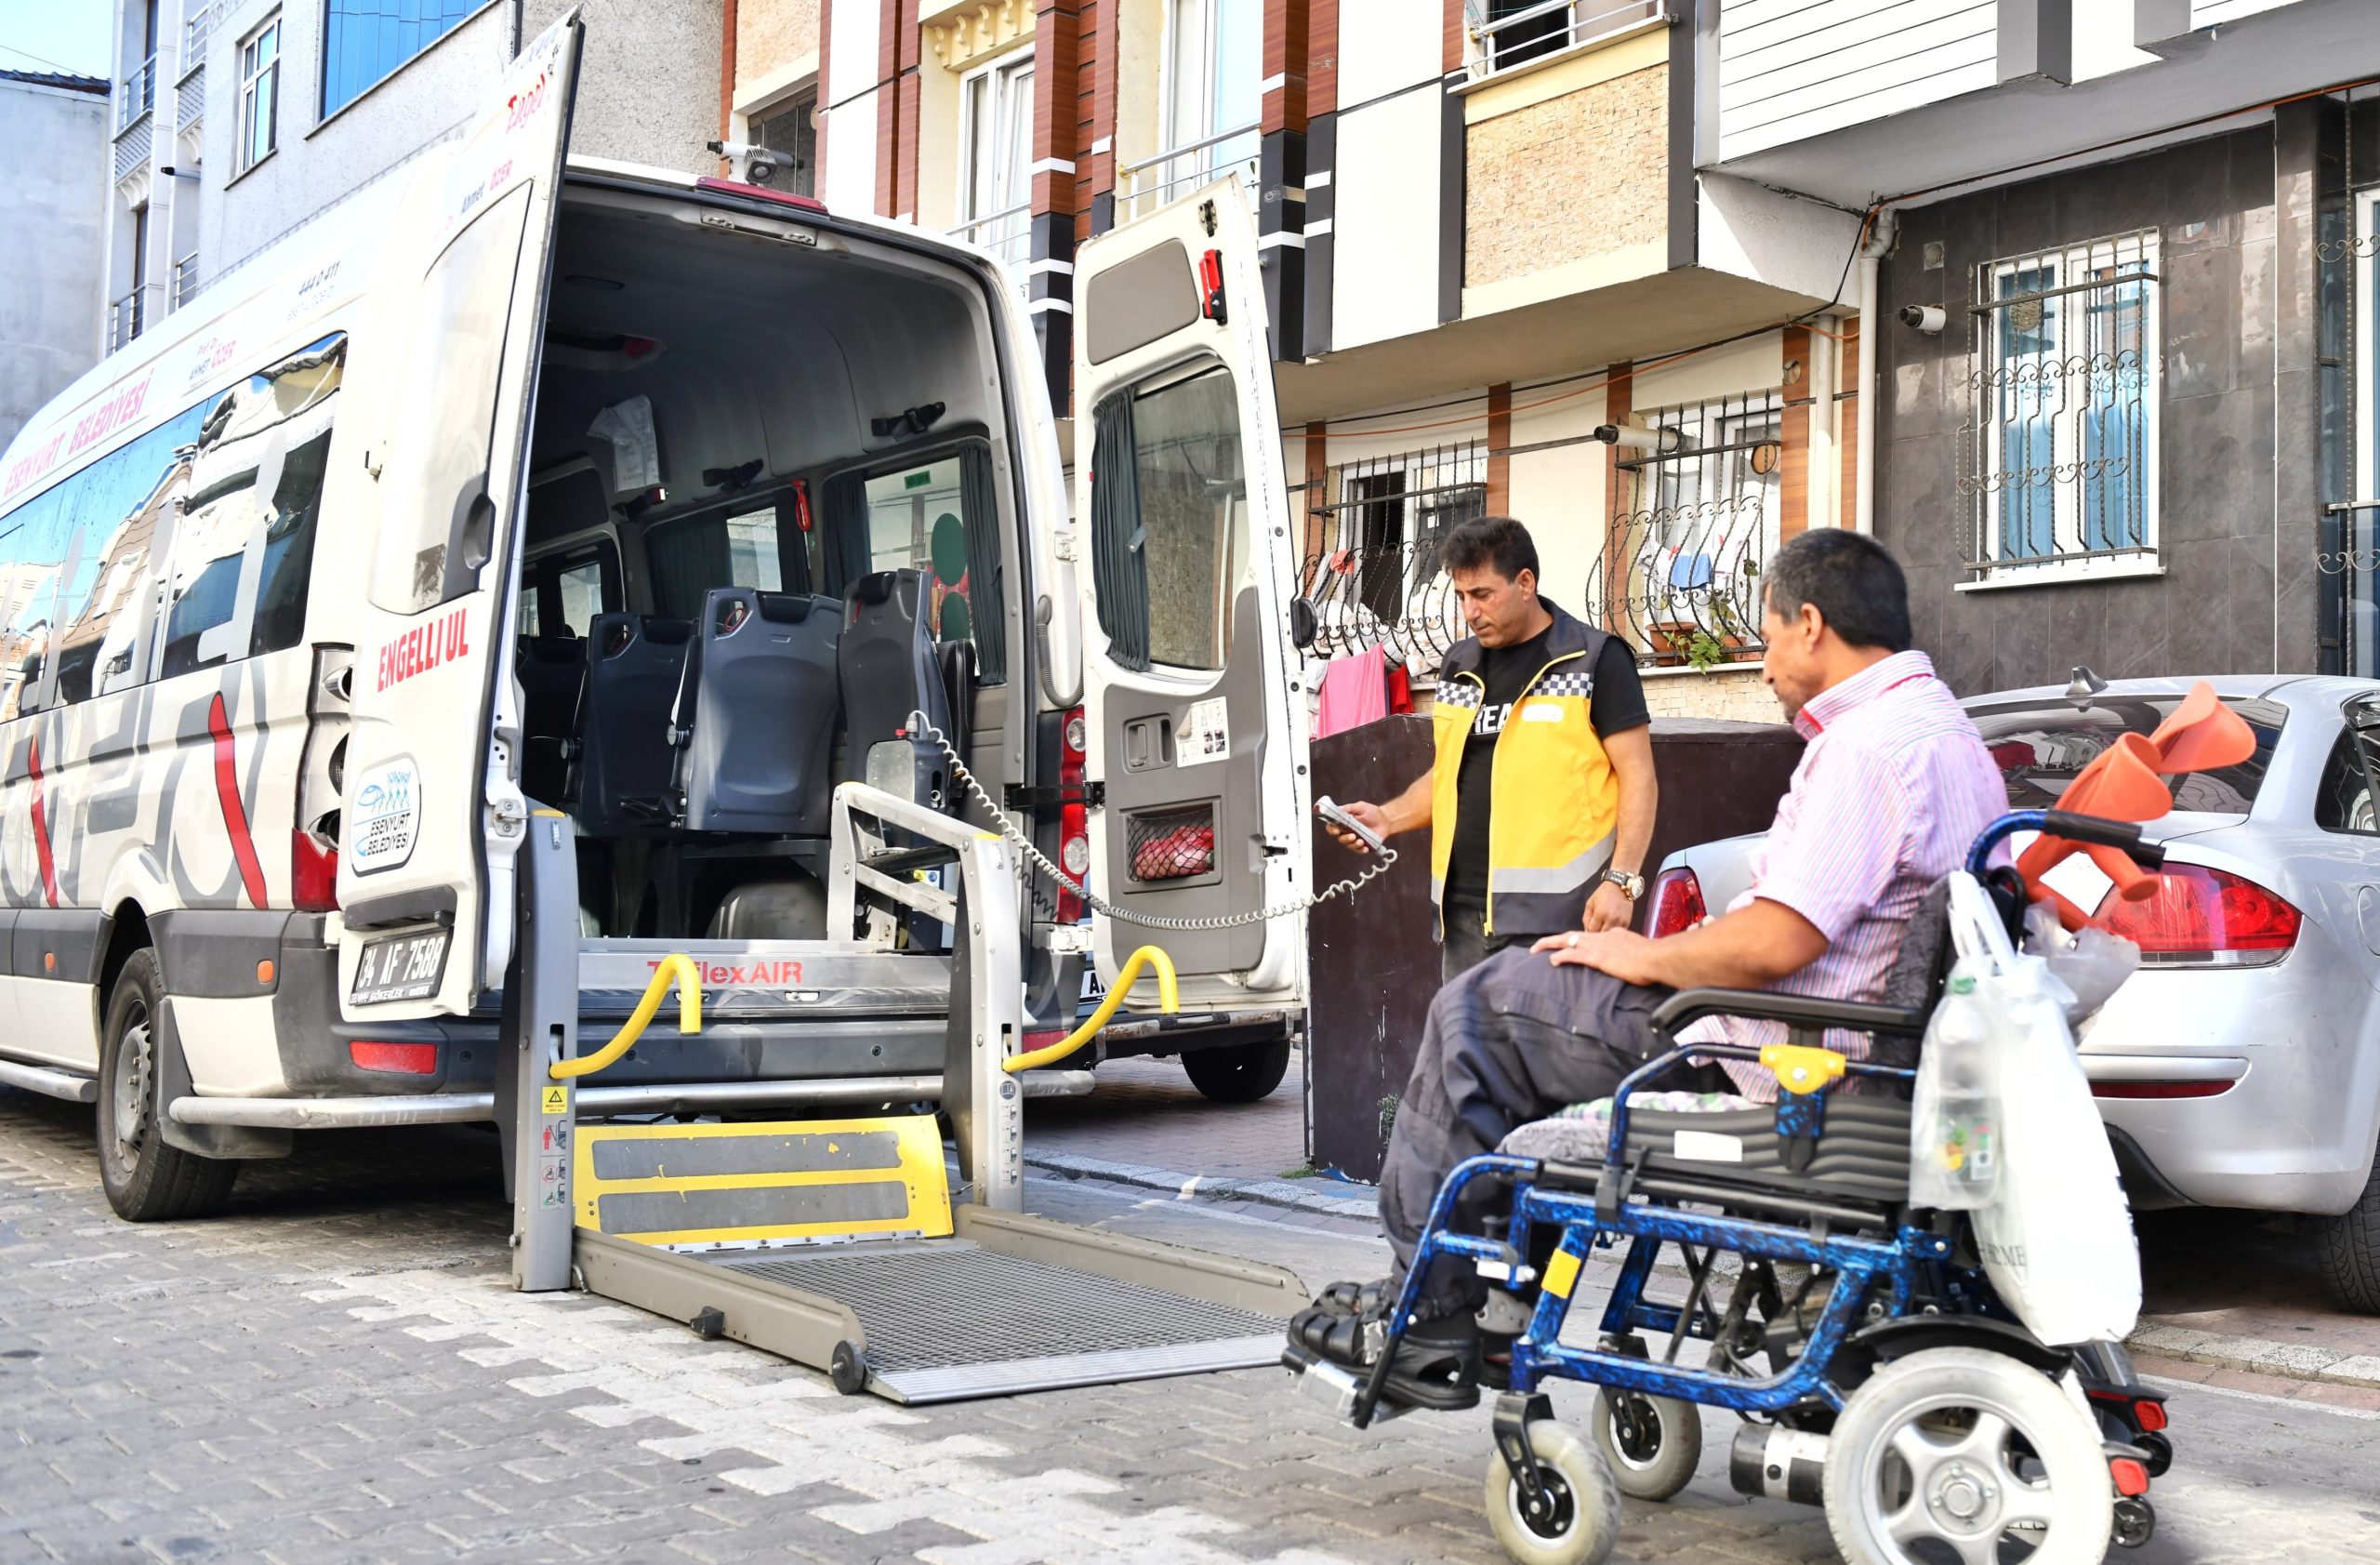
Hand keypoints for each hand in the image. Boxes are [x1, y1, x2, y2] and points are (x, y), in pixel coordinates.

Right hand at [1325, 800, 1387, 852]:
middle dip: (1345, 838)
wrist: (1386, 820)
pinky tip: (1365, 848)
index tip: (1336, 831)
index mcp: (1344, 822)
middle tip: (1353, 836)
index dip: (1332, 829)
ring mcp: (1355, 839)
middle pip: (1340, 838)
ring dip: (1353, 844)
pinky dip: (1361, 850)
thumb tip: (1337, 809)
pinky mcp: (1363, 845)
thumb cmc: (1373, 812)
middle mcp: (1347, 832)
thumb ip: (1349, 808)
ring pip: (1349, 845)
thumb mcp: (1361, 807)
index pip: (1332, 827)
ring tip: (1361, 841)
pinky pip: (1359, 850)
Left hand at [1531, 927, 1664, 985]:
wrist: (1656, 958)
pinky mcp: (1597, 957)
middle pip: (1573, 935)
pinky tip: (1551, 961)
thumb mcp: (1641, 951)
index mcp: (1615, 934)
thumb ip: (1633, 954)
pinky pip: (1573, 955)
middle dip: (1555, 939)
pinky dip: (1560, 956)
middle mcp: (1603, 936)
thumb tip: (1634, 961)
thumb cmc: (1654, 958)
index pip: (1591, 936)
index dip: (1578, 939)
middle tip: (1539, 944)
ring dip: (1550, 945)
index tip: (1569, 944)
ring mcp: (1599, 946)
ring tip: (1536, 950)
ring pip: (1567, 941)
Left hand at [1583, 881, 1633, 933]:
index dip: (1589, 930)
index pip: (1592, 930)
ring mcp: (1620, 921)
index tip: (1590, 926)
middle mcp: (1611, 919)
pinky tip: (1612, 923)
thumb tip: (1586, 931)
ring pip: (1610, 934)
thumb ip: (1586, 918)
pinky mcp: (1627, 922)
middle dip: (1597, 932)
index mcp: (1600, 913)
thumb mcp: (1590, 903)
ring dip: (1606, 932)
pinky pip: (1618, 931)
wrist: (1620, 886)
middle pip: (1601, 934)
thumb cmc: (1604, 893)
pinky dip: (1614, 930)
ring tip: (1604, 924)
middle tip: (1596, 926)